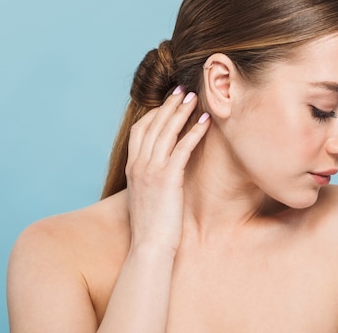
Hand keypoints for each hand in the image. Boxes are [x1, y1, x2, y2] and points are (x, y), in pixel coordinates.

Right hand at [125, 87, 209, 253]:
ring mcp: (151, 171)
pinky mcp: (167, 179)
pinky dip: (193, 132)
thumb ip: (151, 178)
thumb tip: (163, 171)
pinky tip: (204, 122)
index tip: (168, 101)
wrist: (149, 247)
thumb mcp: (147, 196)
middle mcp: (139, 165)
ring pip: (166, 132)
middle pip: (153, 124)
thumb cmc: (152, 226)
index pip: (140, 130)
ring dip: (181, 112)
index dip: (155, 113)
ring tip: (194, 97)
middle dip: (168, 105)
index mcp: (133, 167)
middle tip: (182, 89)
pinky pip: (182, 149)